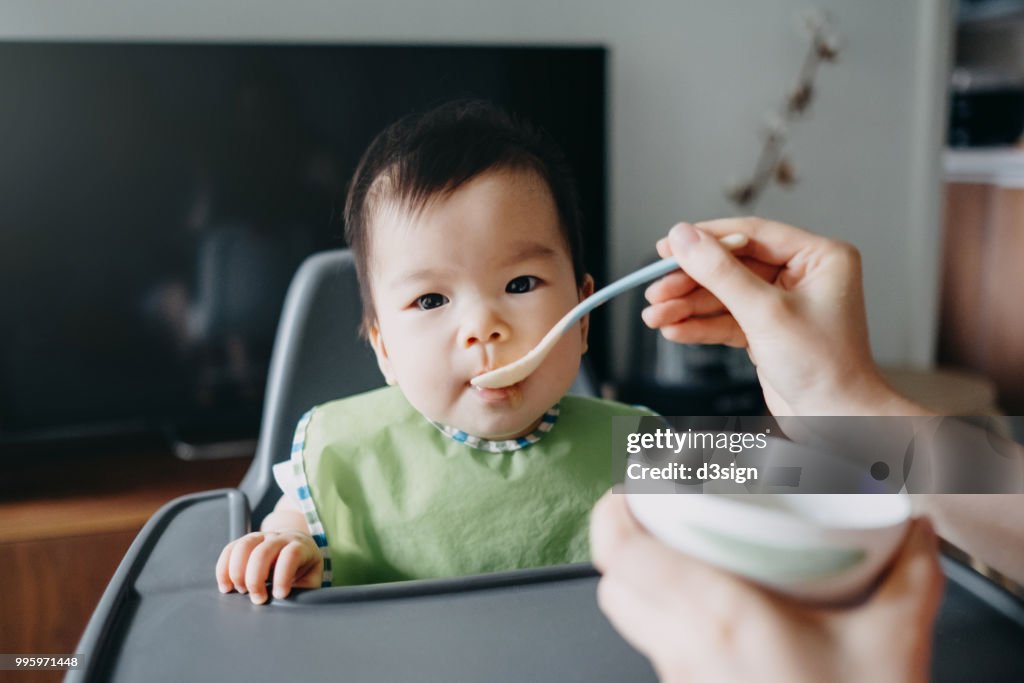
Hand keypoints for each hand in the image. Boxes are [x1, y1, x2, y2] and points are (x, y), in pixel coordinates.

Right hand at [215, 529, 323, 604]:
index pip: (291, 554)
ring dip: (237, 572)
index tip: (279, 595)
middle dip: (256, 579)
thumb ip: (304, 590)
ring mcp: (261, 537)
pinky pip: (230, 550)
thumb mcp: (311, 579)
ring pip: (244, 546)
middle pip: (263, 551)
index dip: (283, 576)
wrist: (297, 547)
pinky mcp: (245, 542)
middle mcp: (280, 538)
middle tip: (258, 599)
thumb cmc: (304, 569)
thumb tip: (288, 604)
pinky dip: (223, 569)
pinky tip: (226, 587)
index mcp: (300, 546)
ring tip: (241, 592)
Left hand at [590, 491, 943, 682]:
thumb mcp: (892, 644)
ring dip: (644, 582)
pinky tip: (711, 608)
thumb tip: (915, 531)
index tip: (630, 485)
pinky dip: (668, 619)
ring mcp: (682, 681)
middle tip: (657, 515)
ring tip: (683, 554)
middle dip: (625, 543)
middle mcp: (685, 650)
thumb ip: (909, 576)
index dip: (612, 512)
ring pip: (632, 620)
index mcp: (719, 618)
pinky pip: (659, 650)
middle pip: (614, 585)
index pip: (623, 555)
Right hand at [643, 218, 918, 415]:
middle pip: (731, 266)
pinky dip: (700, 326)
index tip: (668, 247)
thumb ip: (720, 272)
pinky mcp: (766, 331)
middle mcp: (802, 275)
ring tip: (655, 316)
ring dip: (687, 307)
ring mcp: (782, 304)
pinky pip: (726, 319)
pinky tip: (675, 330)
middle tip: (656, 290)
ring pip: (724, 295)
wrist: (838, 423)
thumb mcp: (765, 312)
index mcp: (819, 257)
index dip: (705, 239)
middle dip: (690, 282)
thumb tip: (684, 237)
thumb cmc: (826, 368)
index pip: (751, 235)